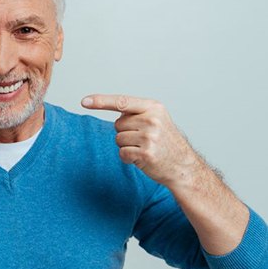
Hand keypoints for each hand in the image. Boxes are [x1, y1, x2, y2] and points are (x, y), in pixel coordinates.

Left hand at [81, 94, 198, 185]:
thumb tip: (105, 105)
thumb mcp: (156, 119)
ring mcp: (150, 137)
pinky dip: (128, 158)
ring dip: (127, 146)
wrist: (184, 166)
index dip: (101, 101)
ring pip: (118, 139)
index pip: (121, 101)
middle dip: (126, 133)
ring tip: (145, 148)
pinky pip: (122, 153)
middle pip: (118, 124)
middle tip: (144, 140)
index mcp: (153, 107)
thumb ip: (135, 112)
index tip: (84, 101)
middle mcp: (152, 120)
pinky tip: (142, 158)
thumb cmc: (165, 142)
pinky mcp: (146, 154)